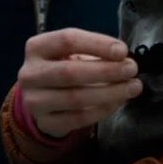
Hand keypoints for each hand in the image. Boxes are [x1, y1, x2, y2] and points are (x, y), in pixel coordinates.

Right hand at [18, 28, 142, 137]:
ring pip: (75, 98)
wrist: (42, 96)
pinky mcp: (45, 122)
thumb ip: (95, 51)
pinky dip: (102, 110)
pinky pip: (78, 118)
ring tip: (132, 87)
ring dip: (109, 93)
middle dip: (106, 71)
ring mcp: (34, 101)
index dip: (97, 44)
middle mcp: (30, 74)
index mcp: (36, 47)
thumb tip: (124, 59)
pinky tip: (118, 102)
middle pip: (70, 72)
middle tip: (132, 70)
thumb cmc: (63, 65)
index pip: (67, 40)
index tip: (123, 51)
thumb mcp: (72, 51)